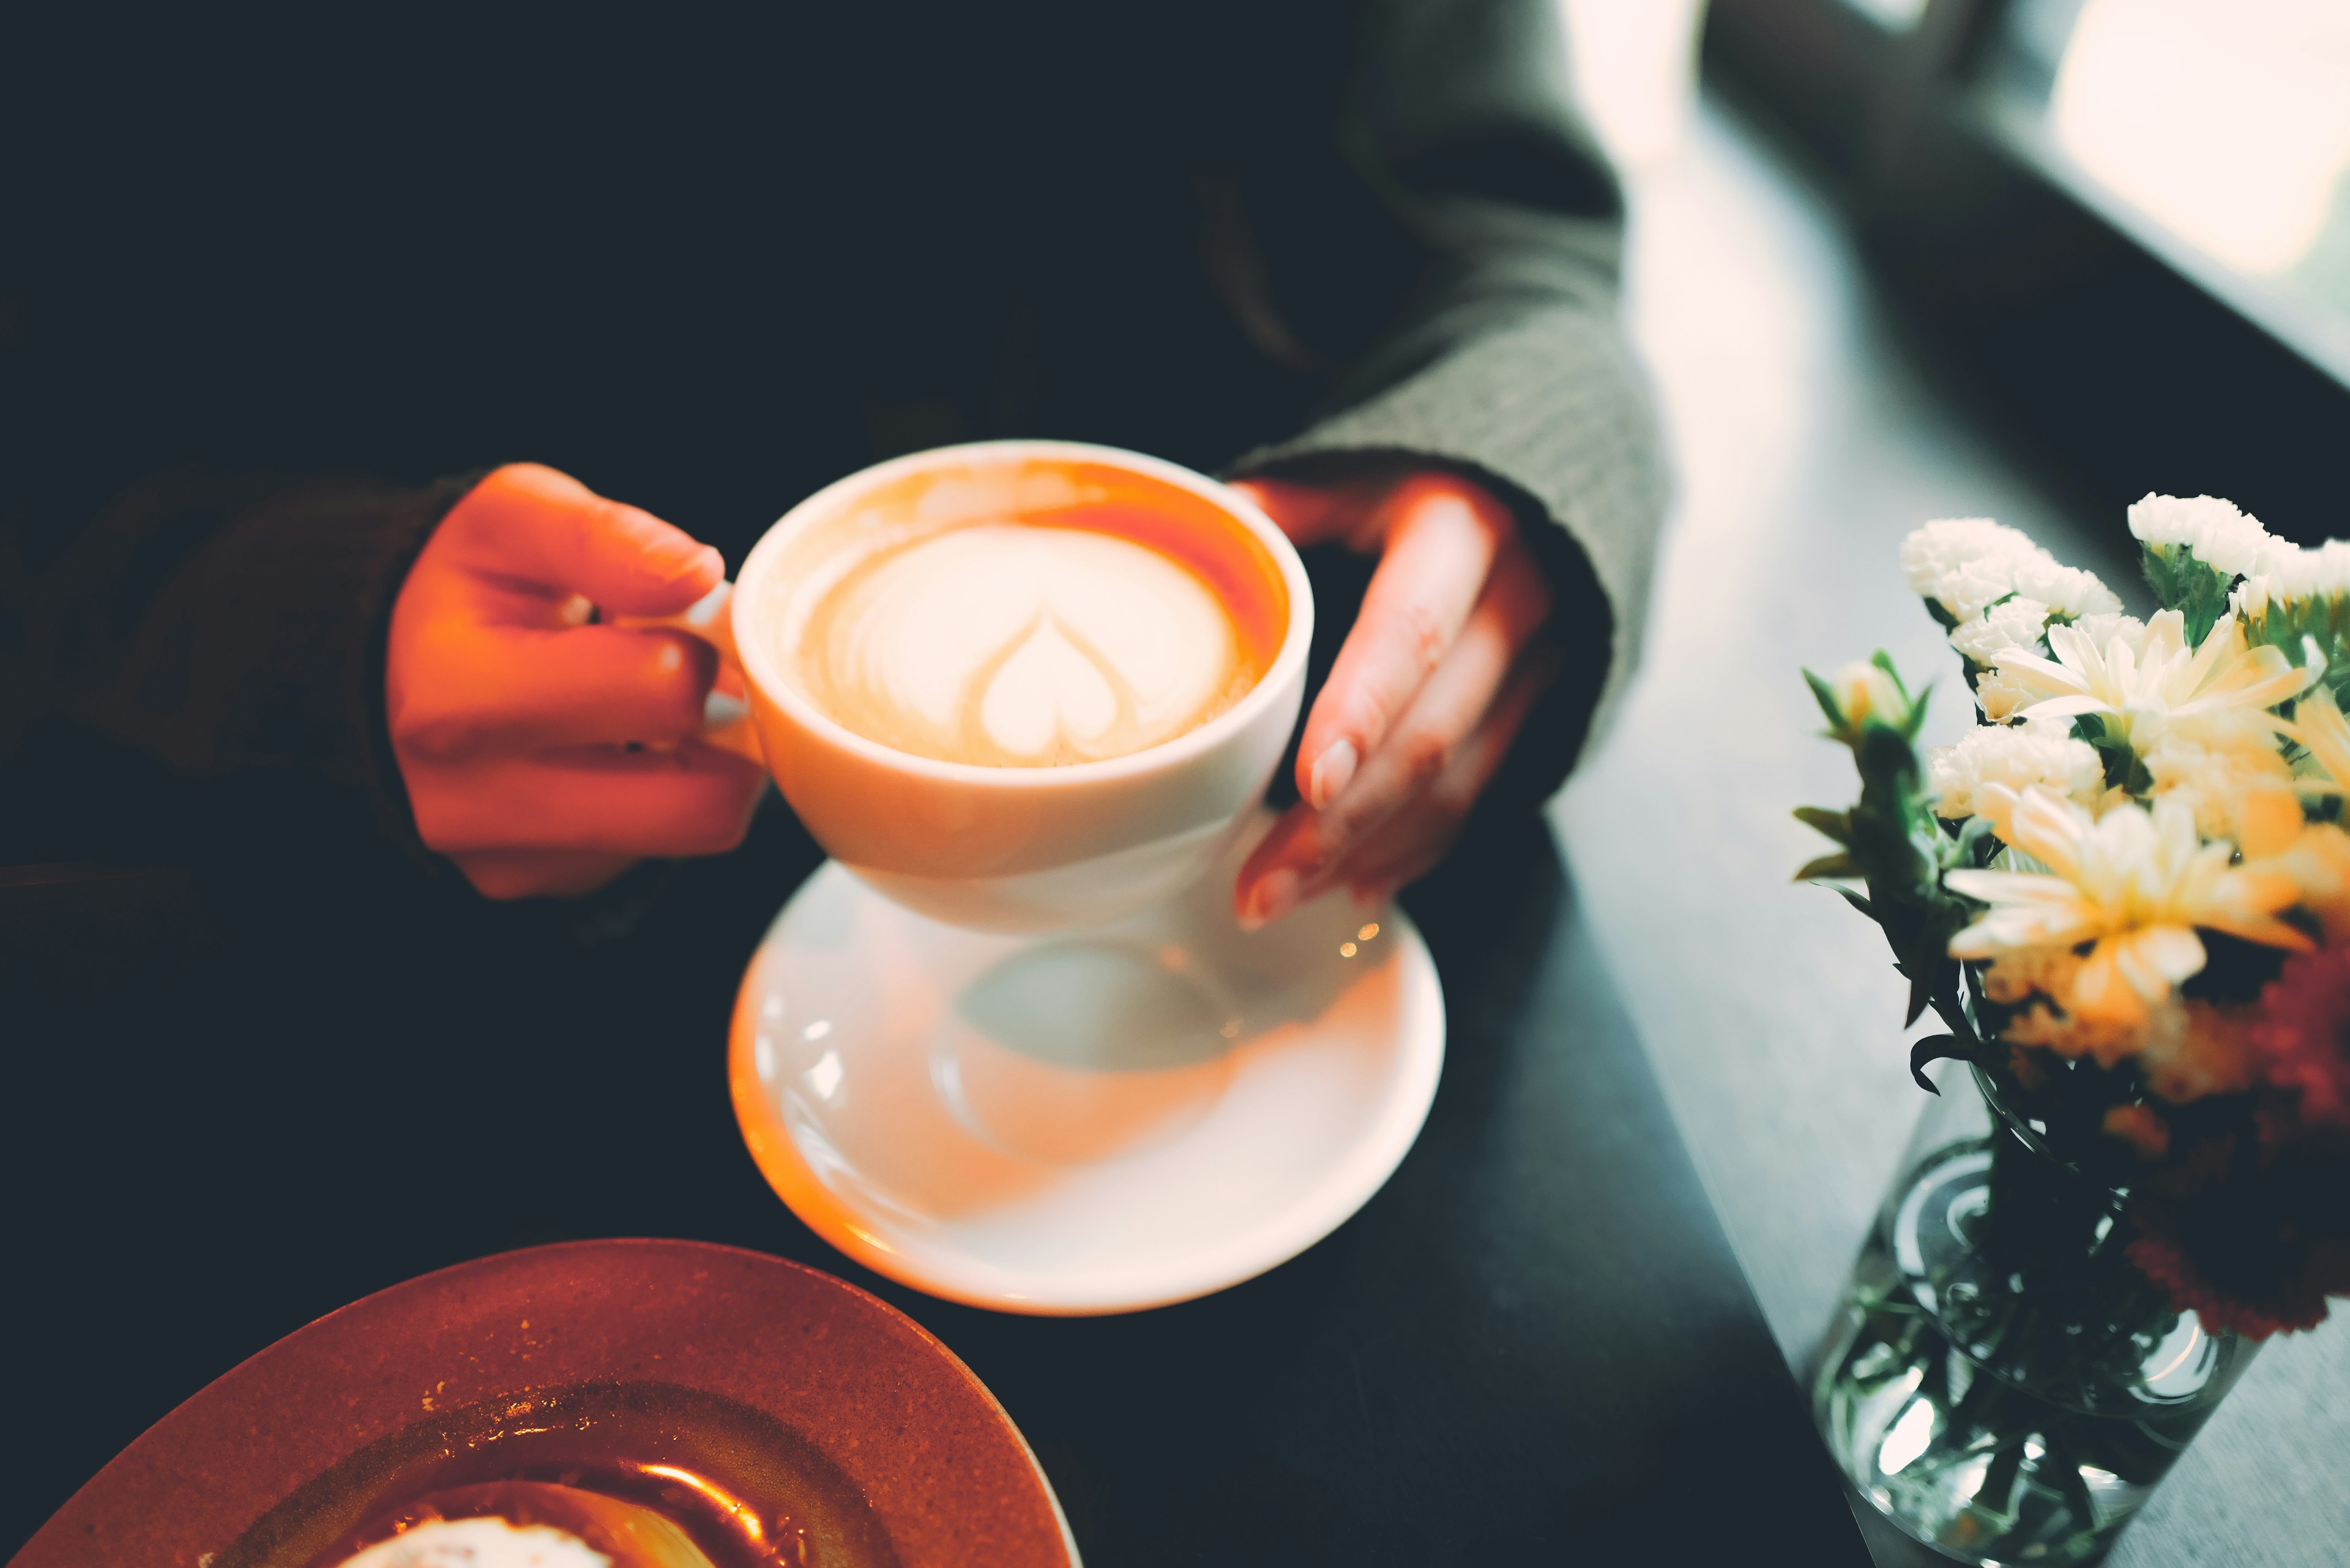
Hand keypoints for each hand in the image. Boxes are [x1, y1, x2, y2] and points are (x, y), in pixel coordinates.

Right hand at [387, 463, 765, 898]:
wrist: (382, 666)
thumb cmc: (461, 587)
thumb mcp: (512, 518)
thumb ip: (602, 538)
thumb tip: (696, 575)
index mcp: (456, 696)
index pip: (660, 690)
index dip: (701, 645)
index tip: (677, 622)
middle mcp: (467, 801)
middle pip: (696, 798)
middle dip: (721, 725)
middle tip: (689, 673)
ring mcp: (500, 858)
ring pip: (690, 834)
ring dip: (703, 768)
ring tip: (651, 709)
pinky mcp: (530, 883)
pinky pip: (650, 855)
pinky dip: (655, 801)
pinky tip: (611, 749)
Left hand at [1229, 467, 1558, 925]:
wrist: (1545, 489)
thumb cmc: (1424, 477)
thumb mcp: (1358, 465)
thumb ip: (1281, 503)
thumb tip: (1195, 530)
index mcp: (1463, 531)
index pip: (1412, 630)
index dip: (1362, 709)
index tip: (1309, 781)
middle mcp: (1517, 607)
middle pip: (1431, 734)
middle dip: (1341, 824)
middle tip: (1256, 888)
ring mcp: (1539, 671)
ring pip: (1458, 784)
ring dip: (1367, 853)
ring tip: (1279, 897)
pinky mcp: (1539, 716)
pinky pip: (1479, 799)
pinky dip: (1414, 851)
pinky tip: (1353, 885)